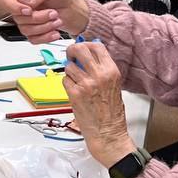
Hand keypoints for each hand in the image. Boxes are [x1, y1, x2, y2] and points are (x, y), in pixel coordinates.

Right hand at [5, 0, 91, 40]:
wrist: (74, 10)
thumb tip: (25, 2)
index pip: (6, 0)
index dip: (15, 7)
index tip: (29, 10)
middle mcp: (20, 6)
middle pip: (18, 18)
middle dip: (39, 18)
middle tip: (53, 13)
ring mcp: (26, 20)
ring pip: (25, 30)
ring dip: (44, 27)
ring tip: (57, 21)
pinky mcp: (33, 32)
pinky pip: (32, 39)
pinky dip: (45, 37)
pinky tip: (55, 32)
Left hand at [63, 42, 136, 169]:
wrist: (108, 133)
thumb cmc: (111, 112)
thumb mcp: (113, 85)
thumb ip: (101, 69)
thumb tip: (87, 53)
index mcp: (111, 71)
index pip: (96, 46)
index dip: (86, 44)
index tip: (81, 49)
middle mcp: (99, 75)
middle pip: (79, 49)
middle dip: (72, 51)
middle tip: (71, 57)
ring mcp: (86, 84)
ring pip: (69, 66)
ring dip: (70, 72)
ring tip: (77, 82)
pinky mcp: (75, 94)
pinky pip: (65, 80)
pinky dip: (67, 85)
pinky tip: (75, 93)